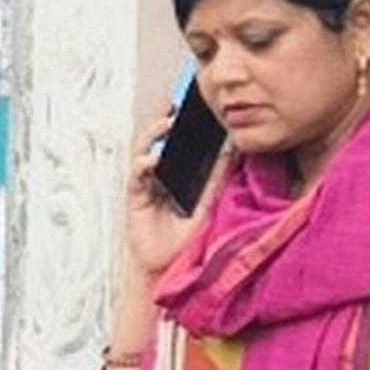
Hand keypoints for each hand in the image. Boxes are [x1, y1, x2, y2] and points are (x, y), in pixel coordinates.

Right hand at [124, 118, 217, 288]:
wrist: (171, 266)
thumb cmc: (188, 238)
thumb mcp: (210, 202)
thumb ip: (218, 176)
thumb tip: (233, 149)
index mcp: (180, 173)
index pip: (180, 142)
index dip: (184, 122)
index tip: (194, 103)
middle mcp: (161, 175)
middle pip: (159, 140)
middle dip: (164, 119)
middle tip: (176, 104)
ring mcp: (147, 185)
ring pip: (145, 151)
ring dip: (153, 135)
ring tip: (166, 124)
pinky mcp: (136, 198)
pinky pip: (137, 175)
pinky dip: (144, 165)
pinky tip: (154, 160)